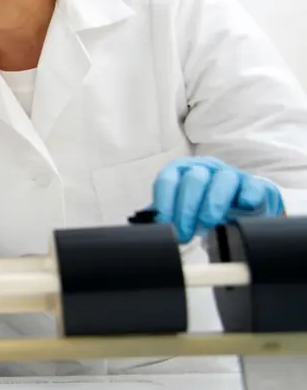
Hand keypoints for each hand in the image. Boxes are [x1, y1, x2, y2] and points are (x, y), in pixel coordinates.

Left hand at [151, 156, 283, 242]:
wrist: (241, 213)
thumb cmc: (203, 210)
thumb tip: (144, 227)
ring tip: (207, 224)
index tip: (163, 223)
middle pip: (193, 179)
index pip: (168, 178)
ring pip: (223, 179)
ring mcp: (233, 175)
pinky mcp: (257, 186)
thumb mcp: (181, 211)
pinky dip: (248, 196)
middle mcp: (207, 169)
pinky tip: (242, 208)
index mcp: (183, 171)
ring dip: (212, 204)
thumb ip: (163, 215)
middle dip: (185, 208)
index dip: (163, 201)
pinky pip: (253, 186)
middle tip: (183, 233)